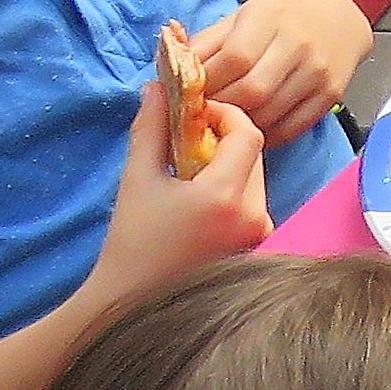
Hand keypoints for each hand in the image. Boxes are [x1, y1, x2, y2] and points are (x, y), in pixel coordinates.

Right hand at [89, 74, 272, 293]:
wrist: (132, 302)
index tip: (196, 113)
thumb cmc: (132, 243)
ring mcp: (258, 235)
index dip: (224, 114)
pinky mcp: (255, 248)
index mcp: (226, 197)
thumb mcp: (138, 178)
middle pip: (254, 154)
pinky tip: (197, 199)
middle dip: (223, 138)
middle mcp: (253, 216)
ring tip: (188, 172)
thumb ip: (151, 128)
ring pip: (254, 178)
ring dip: (226, 164)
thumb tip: (157, 87)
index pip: (248, 133)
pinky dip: (230, 189)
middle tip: (188, 138)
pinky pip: (251, 202)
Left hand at [191, 0, 371, 146]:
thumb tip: (169, 67)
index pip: (233, 59)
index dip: (207, 82)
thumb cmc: (277, 17)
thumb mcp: (240, 16)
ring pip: (271, 113)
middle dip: (221, 108)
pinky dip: (267, 135)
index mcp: (269, 18)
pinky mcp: (331, 95)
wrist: (335, 16)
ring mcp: (318, 72)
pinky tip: (252, 129)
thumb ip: (206, 43)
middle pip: (252, 91)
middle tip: (204, 115)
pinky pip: (293, 128)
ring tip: (224, 124)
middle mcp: (298, 44)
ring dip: (241, 126)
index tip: (190, 94)